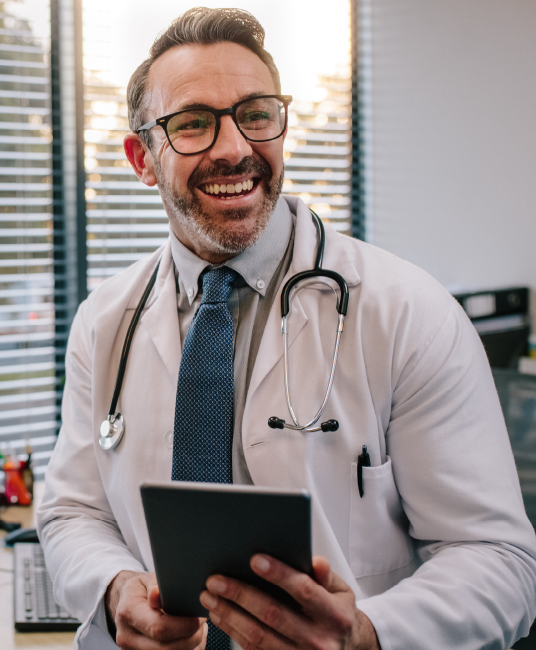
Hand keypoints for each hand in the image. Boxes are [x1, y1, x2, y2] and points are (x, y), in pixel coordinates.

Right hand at [106, 570, 206, 649]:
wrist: (125, 604)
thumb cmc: (141, 589)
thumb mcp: (147, 579)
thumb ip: (155, 585)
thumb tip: (157, 594)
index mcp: (129, 612)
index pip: (158, 628)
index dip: (184, 626)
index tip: (200, 617)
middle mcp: (127, 637)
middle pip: (166, 648)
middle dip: (192, 637)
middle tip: (203, 621)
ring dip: (191, 646)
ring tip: (198, 628)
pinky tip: (190, 637)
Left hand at [199, 556, 379, 649]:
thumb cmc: (337, 614)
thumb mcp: (341, 592)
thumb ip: (326, 576)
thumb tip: (316, 562)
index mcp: (335, 616)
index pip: (305, 590)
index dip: (279, 574)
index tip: (255, 559)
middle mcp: (318, 641)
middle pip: (274, 614)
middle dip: (241, 594)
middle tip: (216, 578)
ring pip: (258, 636)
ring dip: (229, 614)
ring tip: (209, 595)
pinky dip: (232, 631)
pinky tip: (219, 615)